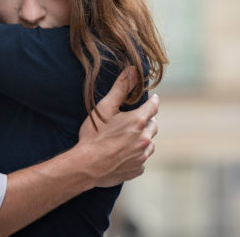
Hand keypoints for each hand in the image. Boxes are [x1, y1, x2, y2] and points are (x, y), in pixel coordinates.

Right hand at [77, 67, 158, 187]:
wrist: (85, 166)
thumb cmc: (93, 136)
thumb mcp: (104, 108)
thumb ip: (120, 88)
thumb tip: (133, 70)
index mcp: (138, 122)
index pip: (154, 106)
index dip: (152, 101)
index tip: (152, 99)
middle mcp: (144, 139)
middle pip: (154, 126)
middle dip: (147, 121)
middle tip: (135, 120)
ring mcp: (142, 156)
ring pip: (150, 143)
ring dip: (143, 139)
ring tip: (130, 138)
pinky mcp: (137, 170)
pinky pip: (142, 160)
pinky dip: (136, 155)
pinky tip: (124, 154)